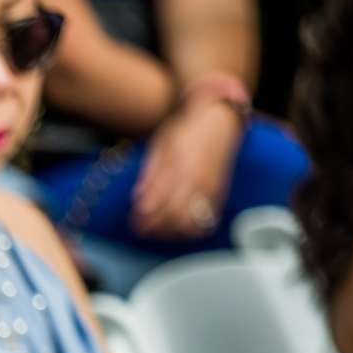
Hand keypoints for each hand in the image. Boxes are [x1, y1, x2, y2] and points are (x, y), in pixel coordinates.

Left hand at [132, 97, 241, 238]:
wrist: (218, 120)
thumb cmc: (186, 131)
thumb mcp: (160, 147)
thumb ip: (150, 174)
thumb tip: (138, 199)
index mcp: (180, 167)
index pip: (158, 203)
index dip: (143, 217)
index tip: (133, 221)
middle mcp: (198, 180)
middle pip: (174, 217)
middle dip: (155, 227)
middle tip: (142, 228)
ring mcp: (211, 189)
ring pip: (191, 223)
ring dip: (172, 232)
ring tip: (158, 229)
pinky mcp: (219, 194)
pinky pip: (207, 221)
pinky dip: (191, 230)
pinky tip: (178, 227)